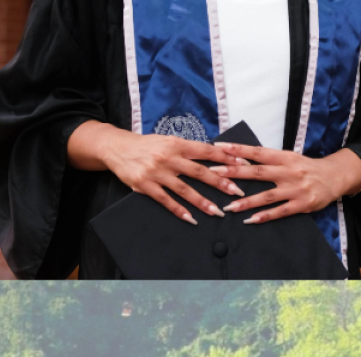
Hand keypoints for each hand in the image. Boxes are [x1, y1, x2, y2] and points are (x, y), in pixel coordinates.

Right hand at [71, 122, 244, 224]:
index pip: (206, 150)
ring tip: (217, 212)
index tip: (242, 165)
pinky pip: (166, 201)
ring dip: (202, 202)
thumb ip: (187, 149)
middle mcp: (169, 157)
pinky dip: (179, 210)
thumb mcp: (168, 140)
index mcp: (177, 144)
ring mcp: (157, 173)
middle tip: (237, 192)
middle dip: (220, 182)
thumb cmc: (147, 145)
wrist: (118, 148)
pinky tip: (191, 219)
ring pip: (184, 189)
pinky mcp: (145, 186)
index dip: (225, 157)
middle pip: (199, 171)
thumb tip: (214, 154)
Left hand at [210, 142, 360, 223]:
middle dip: (235, 173)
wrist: (334, 177)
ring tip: (229, 207)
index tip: (219, 148)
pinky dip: (265, 216)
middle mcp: (289, 171)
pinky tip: (250, 220)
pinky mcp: (302, 204)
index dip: (238, 150)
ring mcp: (295, 188)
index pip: (257, 152)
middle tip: (214, 174)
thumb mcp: (290, 158)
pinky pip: (280, 211)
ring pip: (267, 195)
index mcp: (284, 157)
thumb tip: (241, 158)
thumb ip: (269, 160)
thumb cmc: (306, 167)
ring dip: (247, 201)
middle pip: (258, 172)